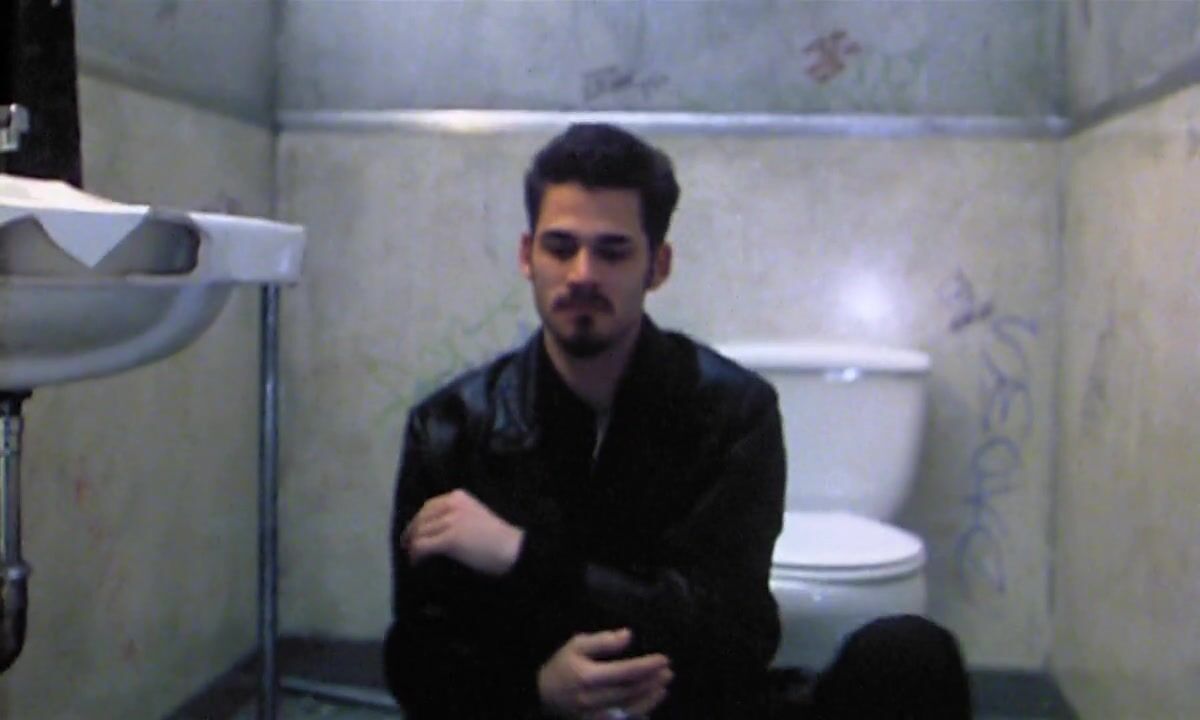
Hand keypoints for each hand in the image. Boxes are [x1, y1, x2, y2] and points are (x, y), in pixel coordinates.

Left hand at [402, 489, 523, 575]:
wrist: (512, 548)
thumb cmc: (498, 537)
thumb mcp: (475, 515)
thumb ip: (456, 515)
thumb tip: (433, 529)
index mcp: (459, 497)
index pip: (429, 506)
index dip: (418, 520)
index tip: (413, 532)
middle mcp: (452, 505)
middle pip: (422, 518)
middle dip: (412, 533)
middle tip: (407, 546)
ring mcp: (450, 521)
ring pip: (420, 532)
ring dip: (414, 546)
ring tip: (413, 557)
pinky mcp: (449, 539)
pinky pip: (423, 546)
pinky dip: (417, 554)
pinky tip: (418, 562)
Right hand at [538, 629, 672, 718]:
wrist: (542, 695)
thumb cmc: (562, 665)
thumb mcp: (577, 645)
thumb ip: (603, 641)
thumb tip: (628, 635)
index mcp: (588, 676)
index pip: (625, 672)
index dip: (647, 666)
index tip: (664, 659)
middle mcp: (592, 699)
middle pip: (631, 691)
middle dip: (652, 681)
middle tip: (668, 672)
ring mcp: (594, 716)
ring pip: (630, 709)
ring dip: (650, 698)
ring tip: (663, 686)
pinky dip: (638, 715)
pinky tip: (649, 705)